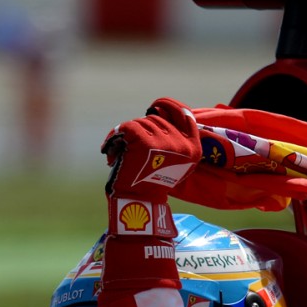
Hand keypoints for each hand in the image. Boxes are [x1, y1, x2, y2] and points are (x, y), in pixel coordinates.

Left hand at [102, 98, 201, 236]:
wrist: (138, 200)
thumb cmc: (152, 181)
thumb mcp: (174, 161)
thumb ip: (175, 139)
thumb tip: (158, 113)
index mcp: (194, 148)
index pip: (185, 114)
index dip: (169, 105)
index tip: (156, 106)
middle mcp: (182, 143)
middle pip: (157, 120)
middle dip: (141, 130)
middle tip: (133, 149)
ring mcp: (164, 141)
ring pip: (141, 122)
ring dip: (128, 135)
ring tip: (123, 154)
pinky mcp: (145, 141)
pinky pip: (127, 127)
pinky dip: (114, 137)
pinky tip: (112, 150)